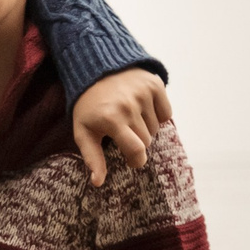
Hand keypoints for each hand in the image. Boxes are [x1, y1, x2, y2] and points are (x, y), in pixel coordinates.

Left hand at [71, 69, 171, 186]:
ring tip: (131, 116)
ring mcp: (143, 93)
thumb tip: (98, 183)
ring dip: (146, 127)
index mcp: (111, 120)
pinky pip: (166, 113)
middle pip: (147, 141)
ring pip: (156, 128)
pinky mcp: (155, 84)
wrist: (96, 67)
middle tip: (124, 131)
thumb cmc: (89, 106)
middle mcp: (129, 106)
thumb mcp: (83, 131)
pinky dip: (158, 114)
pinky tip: (143, 107)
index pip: (136, 151)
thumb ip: (92, 158)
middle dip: (138, 141)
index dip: (136, 161)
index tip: (131, 160)